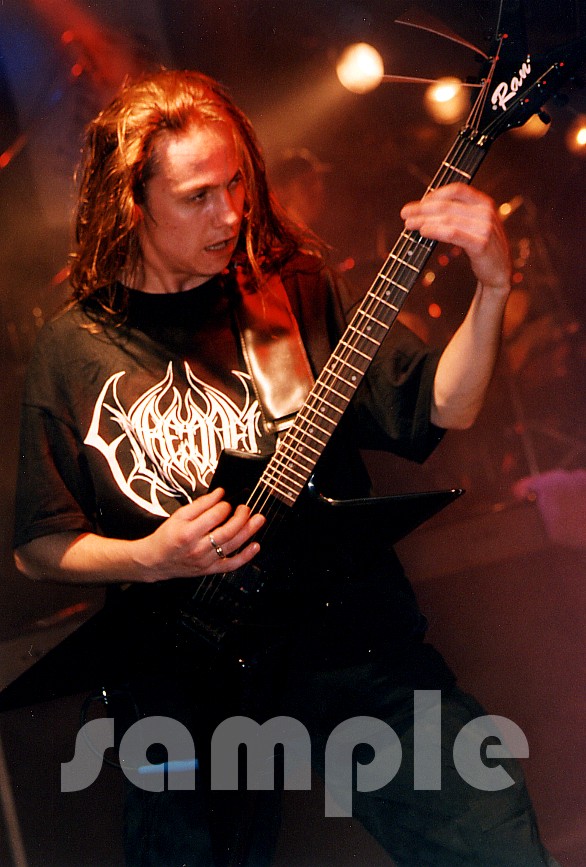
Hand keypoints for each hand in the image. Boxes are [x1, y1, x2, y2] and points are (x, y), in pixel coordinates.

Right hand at [134, 487, 265, 581]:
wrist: (155, 560)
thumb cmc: (166, 537)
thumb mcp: (179, 516)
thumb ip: (201, 504)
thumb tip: (219, 493)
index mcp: (188, 532)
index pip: (214, 516)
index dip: (225, 506)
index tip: (227, 502)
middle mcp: (198, 548)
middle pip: (227, 531)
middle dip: (241, 517)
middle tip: (246, 508)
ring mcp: (205, 561)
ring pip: (232, 546)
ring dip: (249, 531)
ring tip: (258, 520)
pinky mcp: (210, 569)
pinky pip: (231, 565)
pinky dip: (246, 556)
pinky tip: (255, 546)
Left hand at [400, 183, 511, 298]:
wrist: (498, 272)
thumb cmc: (481, 248)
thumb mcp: (473, 225)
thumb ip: (457, 214)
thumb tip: (423, 209)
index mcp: (484, 202)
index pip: (457, 190)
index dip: (435, 194)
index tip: (418, 203)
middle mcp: (486, 211)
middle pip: (448, 205)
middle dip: (423, 209)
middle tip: (405, 213)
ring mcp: (485, 227)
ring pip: (448, 219)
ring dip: (424, 220)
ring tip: (409, 224)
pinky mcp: (481, 243)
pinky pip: (453, 234)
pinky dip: (436, 231)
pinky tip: (424, 231)